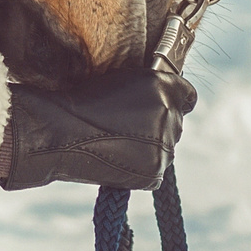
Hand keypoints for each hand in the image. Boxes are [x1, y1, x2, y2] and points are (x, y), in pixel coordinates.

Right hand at [0, 66, 196, 191]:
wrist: (62, 134)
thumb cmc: (84, 100)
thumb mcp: (120, 77)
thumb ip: (150, 85)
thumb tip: (167, 96)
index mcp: (163, 87)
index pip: (187, 95)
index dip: (173, 97)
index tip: (160, 101)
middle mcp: (169, 116)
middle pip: (176, 121)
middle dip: (159, 121)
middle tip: (128, 122)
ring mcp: (164, 146)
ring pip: (166, 145)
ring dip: (151, 144)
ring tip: (118, 139)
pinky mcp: (155, 172)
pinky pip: (157, 167)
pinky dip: (143, 165)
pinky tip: (119, 155)